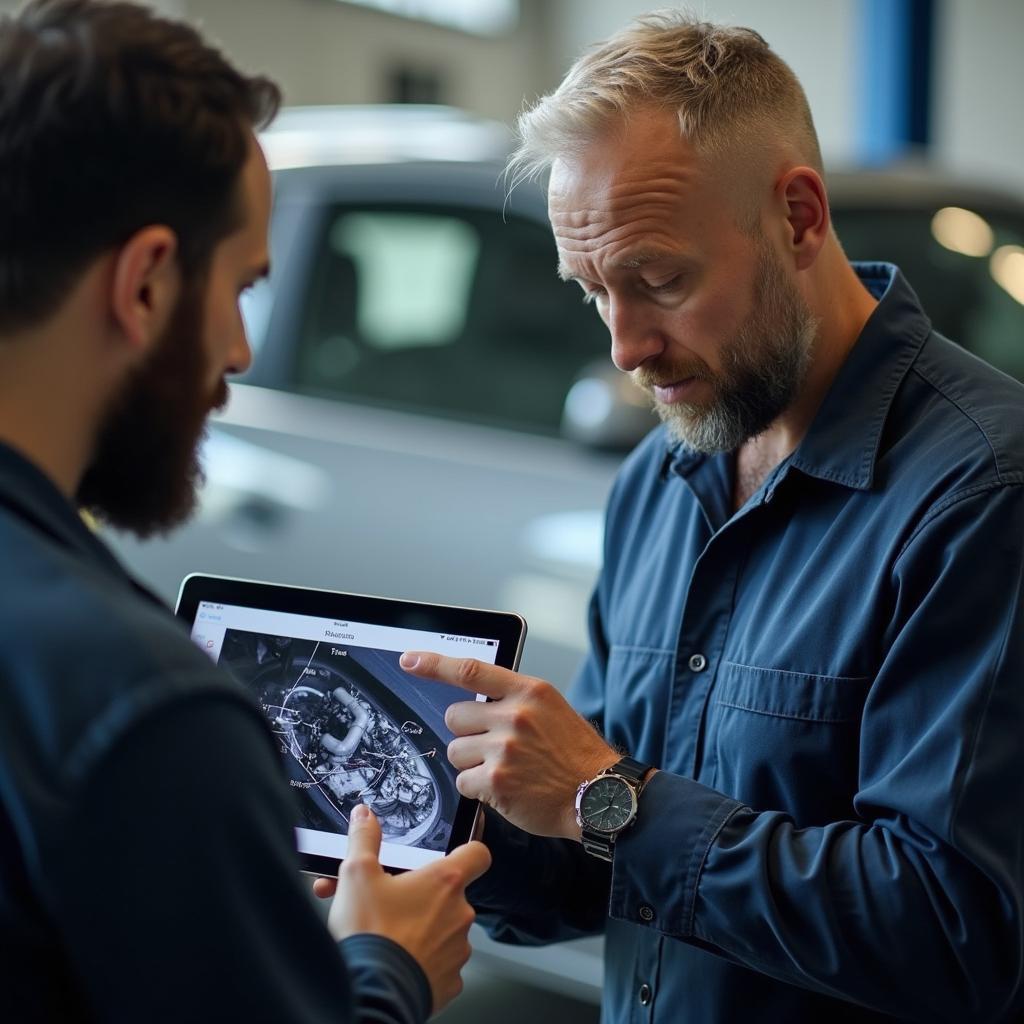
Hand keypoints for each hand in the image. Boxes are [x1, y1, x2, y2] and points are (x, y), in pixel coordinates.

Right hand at [320, 805, 490, 1013]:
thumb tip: (364, 817)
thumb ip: (364, 839)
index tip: (455, 854)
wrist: (371, 993)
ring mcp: (457, 949)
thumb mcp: (358, 874)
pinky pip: (439, 963)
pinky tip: (396, 959)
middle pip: (449, 895)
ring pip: (443, 930)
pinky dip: (421, 960)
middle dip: (421, 896)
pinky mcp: (450, 982)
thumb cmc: (370, 934)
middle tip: (391, 901)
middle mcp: (460, 913)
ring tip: (387, 932)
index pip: (477, 853)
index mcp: (445, 881)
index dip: (467, 850)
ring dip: (420, 928)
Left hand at [399, 652, 618, 839]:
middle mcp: (515, 716)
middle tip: (492, 746)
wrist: (600, 795)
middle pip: (454, 717)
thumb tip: (476, 701)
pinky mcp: (497, 782)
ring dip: (472, 763)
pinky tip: (506, 789)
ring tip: (506, 769)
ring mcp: (504, 749)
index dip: (434, 664)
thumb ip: (514, 700)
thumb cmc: (575, 754)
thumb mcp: (551, 710)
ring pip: (456, 751)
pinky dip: (479, 789)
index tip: (410, 660)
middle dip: (466, 733)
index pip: (471, 670)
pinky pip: (464, 782)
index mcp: (529, 692)